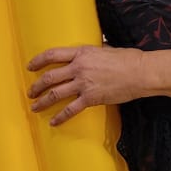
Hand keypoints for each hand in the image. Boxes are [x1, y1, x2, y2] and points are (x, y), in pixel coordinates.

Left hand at [27, 44, 142, 125]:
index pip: (52, 55)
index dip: (38, 61)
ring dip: (42, 101)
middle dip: (36, 86)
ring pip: (55, 94)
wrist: (140, 73)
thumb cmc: (127, 59)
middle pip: (49, 77)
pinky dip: (60, 117)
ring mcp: (83, 84)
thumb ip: (92, 52)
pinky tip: (53, 122)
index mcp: (81, 53)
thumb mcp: (105, 49)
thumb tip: (89, 53)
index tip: (30, 67)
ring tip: (35, 106)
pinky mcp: (90, 98)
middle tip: (30, 92)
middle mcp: (78, 68)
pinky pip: (70, 109)